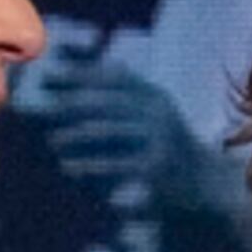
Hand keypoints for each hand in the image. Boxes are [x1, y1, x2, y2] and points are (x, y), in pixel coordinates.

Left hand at [15, 23, 195, 201]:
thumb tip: (96, 68)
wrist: (206, 182)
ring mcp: (159, 139)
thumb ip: (130, 93)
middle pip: (108, 101)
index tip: (52, 73)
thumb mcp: (157, 112)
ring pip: (109, 131)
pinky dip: (90, 165)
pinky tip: (69, 166)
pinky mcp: (157, 167)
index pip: (114, 77)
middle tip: (44, 106)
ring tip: (52, 140)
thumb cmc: (171, 146)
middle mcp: (159, 113)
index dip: (81, 73)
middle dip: (73, 102)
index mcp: (155, 96)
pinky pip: (115, 164)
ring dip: (77, 135)